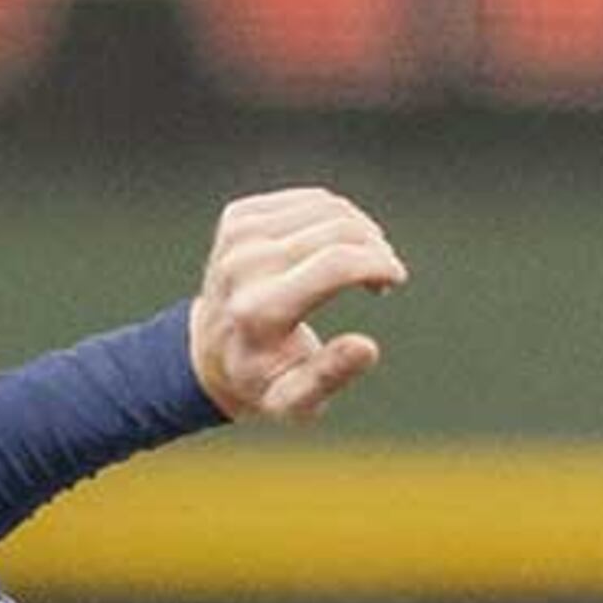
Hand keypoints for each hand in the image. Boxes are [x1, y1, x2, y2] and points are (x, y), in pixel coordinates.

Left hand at [189, 188, 405, 424]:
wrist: (207, 353)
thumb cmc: (262, 381)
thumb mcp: (293, 401)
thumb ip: (329, 378)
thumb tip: (367, 348)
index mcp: (259, 310)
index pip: (336, 263)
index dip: (379, 264)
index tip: (395, 279)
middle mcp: (244, 266)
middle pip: (339, 231)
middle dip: (375, 249)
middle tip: (383, 278)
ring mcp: (237, 236)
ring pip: (329, 209)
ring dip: (360, 231)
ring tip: (362, 265)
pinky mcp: (238, 216)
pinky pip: (310, 200)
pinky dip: (335, 218)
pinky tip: (335, 246)